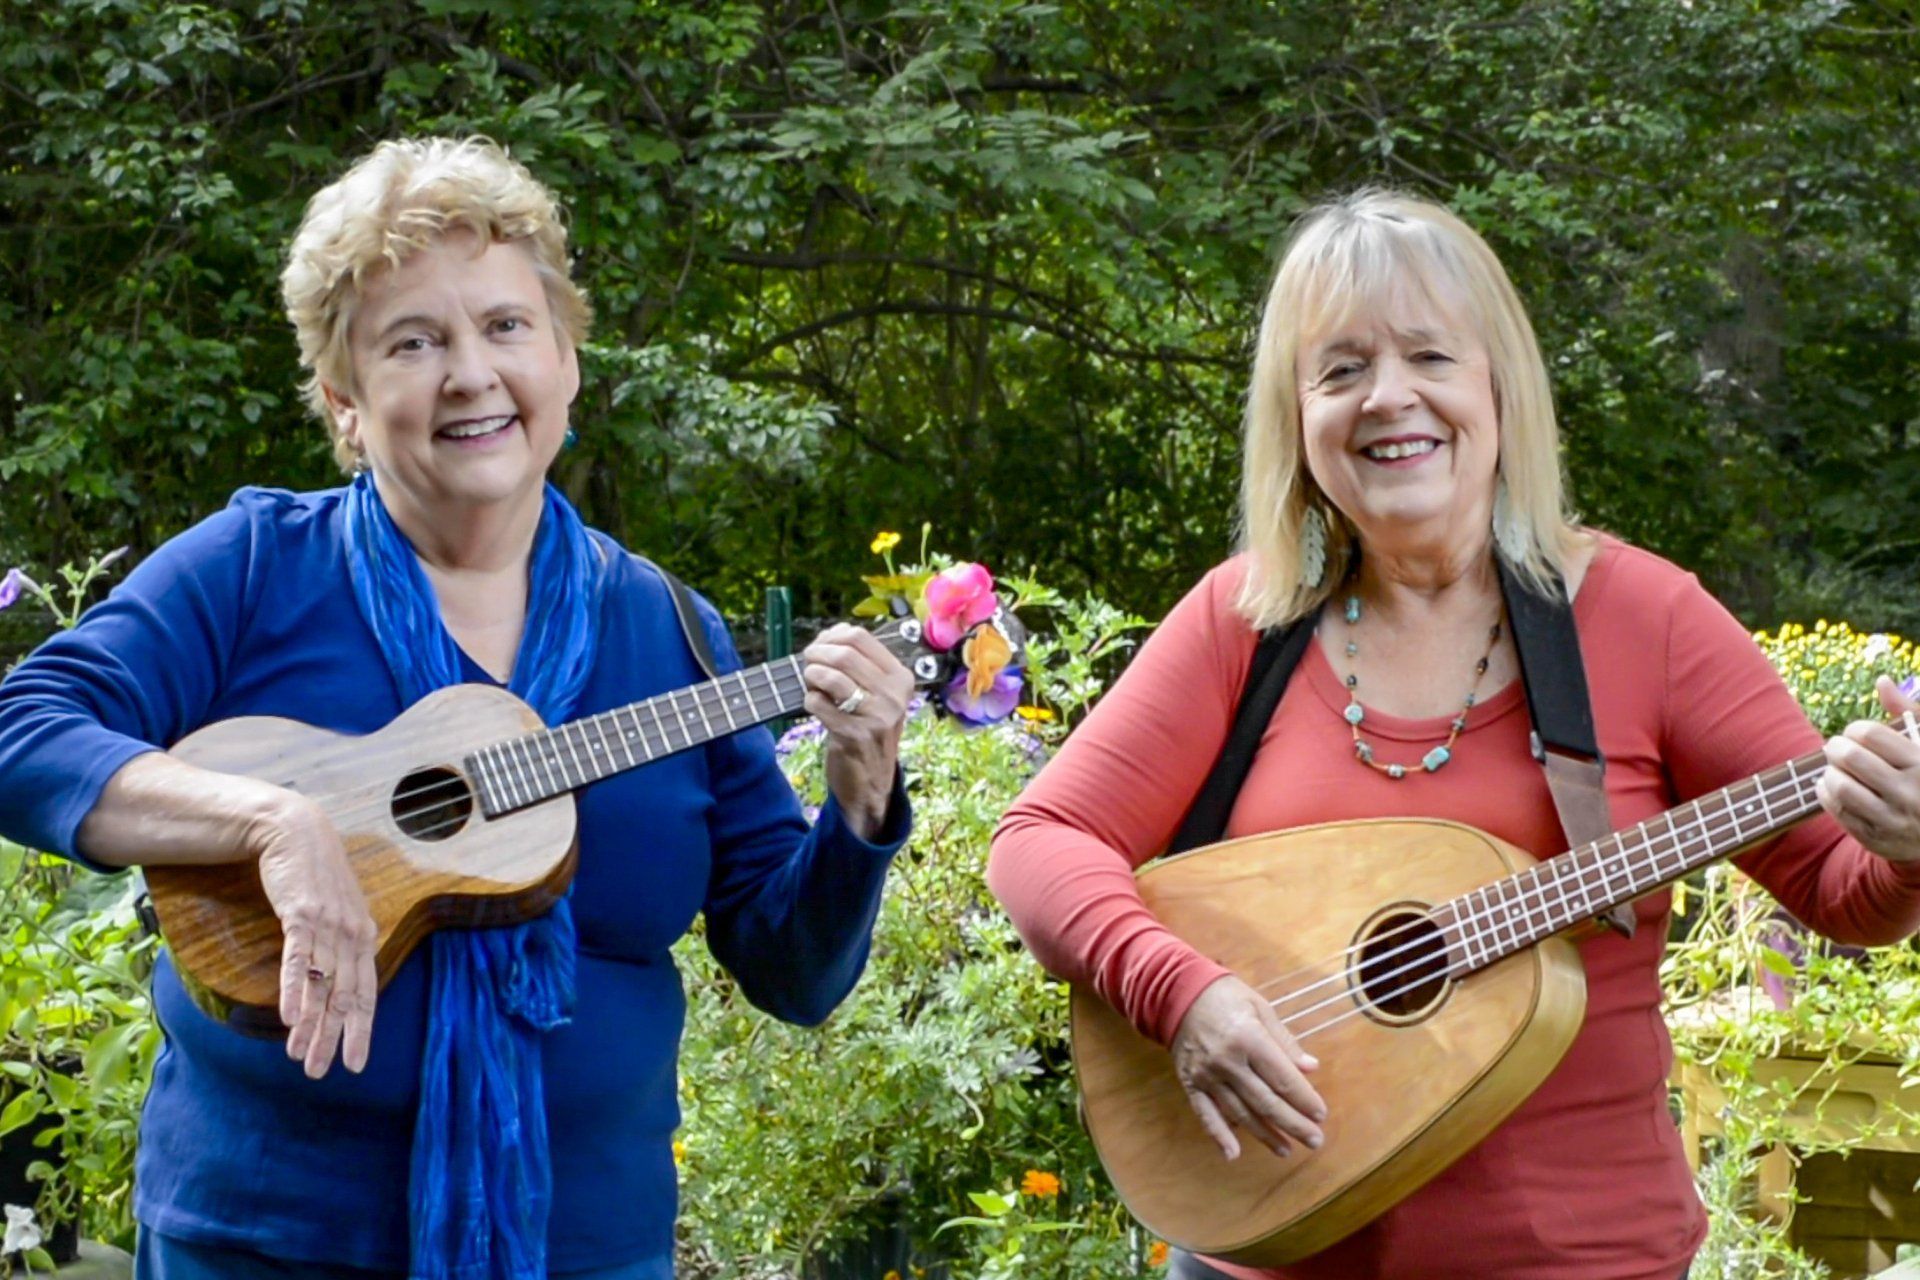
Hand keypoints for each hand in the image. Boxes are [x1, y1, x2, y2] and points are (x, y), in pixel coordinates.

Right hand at [248, 792, 378, 1077]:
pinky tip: (288, 1018)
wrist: (295, 831)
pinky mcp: (301, 914)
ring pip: (322, 985)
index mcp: (363, 936)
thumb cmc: (315, 876)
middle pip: (345, 997)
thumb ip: (340, 945)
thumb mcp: (337, 912)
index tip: (354, 1065)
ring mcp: (329, 924)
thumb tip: (334, 982)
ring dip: (310, 1024)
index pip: (366, 993)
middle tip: (318, 1073)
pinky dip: (296, 990)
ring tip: (298, 1056)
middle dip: (332, 1039)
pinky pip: (299, 959)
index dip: (361, 1030)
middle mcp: (352, 934)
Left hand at [801, 624, 913, 839]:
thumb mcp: (877, 694)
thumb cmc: (868, 728)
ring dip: (811, 676)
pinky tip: (814, 706)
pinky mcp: (855, 735)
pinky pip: (819, 704)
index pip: (860, 637)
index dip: (831, 636)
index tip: (819, 646)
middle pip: (844, 654)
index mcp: (900, 677)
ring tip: (810, 684)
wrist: (871, 779)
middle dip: (816, 654)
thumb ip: (858, 662)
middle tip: (807, 663)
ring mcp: (877, 716)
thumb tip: (832, 632)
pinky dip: (809, 700)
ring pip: (831, 676)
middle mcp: (894, 695)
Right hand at [1171, 974, 1325, 1160]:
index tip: (1320, 1115)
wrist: (1178, 993)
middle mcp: (1228, 1061)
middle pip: (1266, 1102)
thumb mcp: (1261, 1008)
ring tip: (1286, 1149)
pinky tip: (1233, 1154)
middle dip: (1293, 1124)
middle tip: (1314, 1140)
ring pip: (1240, 1113)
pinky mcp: (1191, 1083)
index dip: (1304, 1099)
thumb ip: (1284, 1041)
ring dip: (1265, 1135)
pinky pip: (1205, 1113)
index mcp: (1249, 1039)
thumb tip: (1311, 1068)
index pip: (1283, 1079)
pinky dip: (1219, 1135)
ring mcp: (1207, 1075)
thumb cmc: (1227, 997)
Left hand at [1817, 676, 1919, 863]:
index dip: (1855, 729)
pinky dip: (1826, 793)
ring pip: (1840, 786)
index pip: (1870, 735)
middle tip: (1837, 747)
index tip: (1857, 734)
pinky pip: (1836, 810)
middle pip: (1851, 757)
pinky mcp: (1876, 839)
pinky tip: (1832, 786)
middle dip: (1836, 747)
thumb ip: (1908, 711)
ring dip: (1830, 772)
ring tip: (1836, 768)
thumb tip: (1882, 681)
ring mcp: (1893, 819)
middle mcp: (1910, 793)